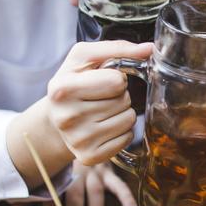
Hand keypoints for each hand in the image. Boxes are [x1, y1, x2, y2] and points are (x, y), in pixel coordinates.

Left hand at [41, 161, 138, 205]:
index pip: (54, 195)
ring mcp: (95, 172)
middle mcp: (76, 172)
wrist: (84, 135)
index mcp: (59, 174)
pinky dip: (126, 198)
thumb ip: (35, 192)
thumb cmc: (63, 164)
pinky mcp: (110, 172)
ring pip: (95, 192)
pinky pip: (119, 185)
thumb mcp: (49, 174)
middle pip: (75, 195)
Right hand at [47, 40, 147, 165]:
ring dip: (123, 112)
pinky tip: (105, 126)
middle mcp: (67, 117)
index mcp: (62, 89)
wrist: (55, 117)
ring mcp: (78, 140)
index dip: (115, 78)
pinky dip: (122, 131)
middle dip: (120, 96)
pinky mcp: (89, 156)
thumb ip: (118, 48)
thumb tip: (150, 49)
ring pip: (128, 120)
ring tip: (103, 111)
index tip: (102, 81)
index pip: (116, 81)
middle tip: (101, 98)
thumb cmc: (74, 82)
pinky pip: (126, 138)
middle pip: (124, 101)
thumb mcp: (85, 58)